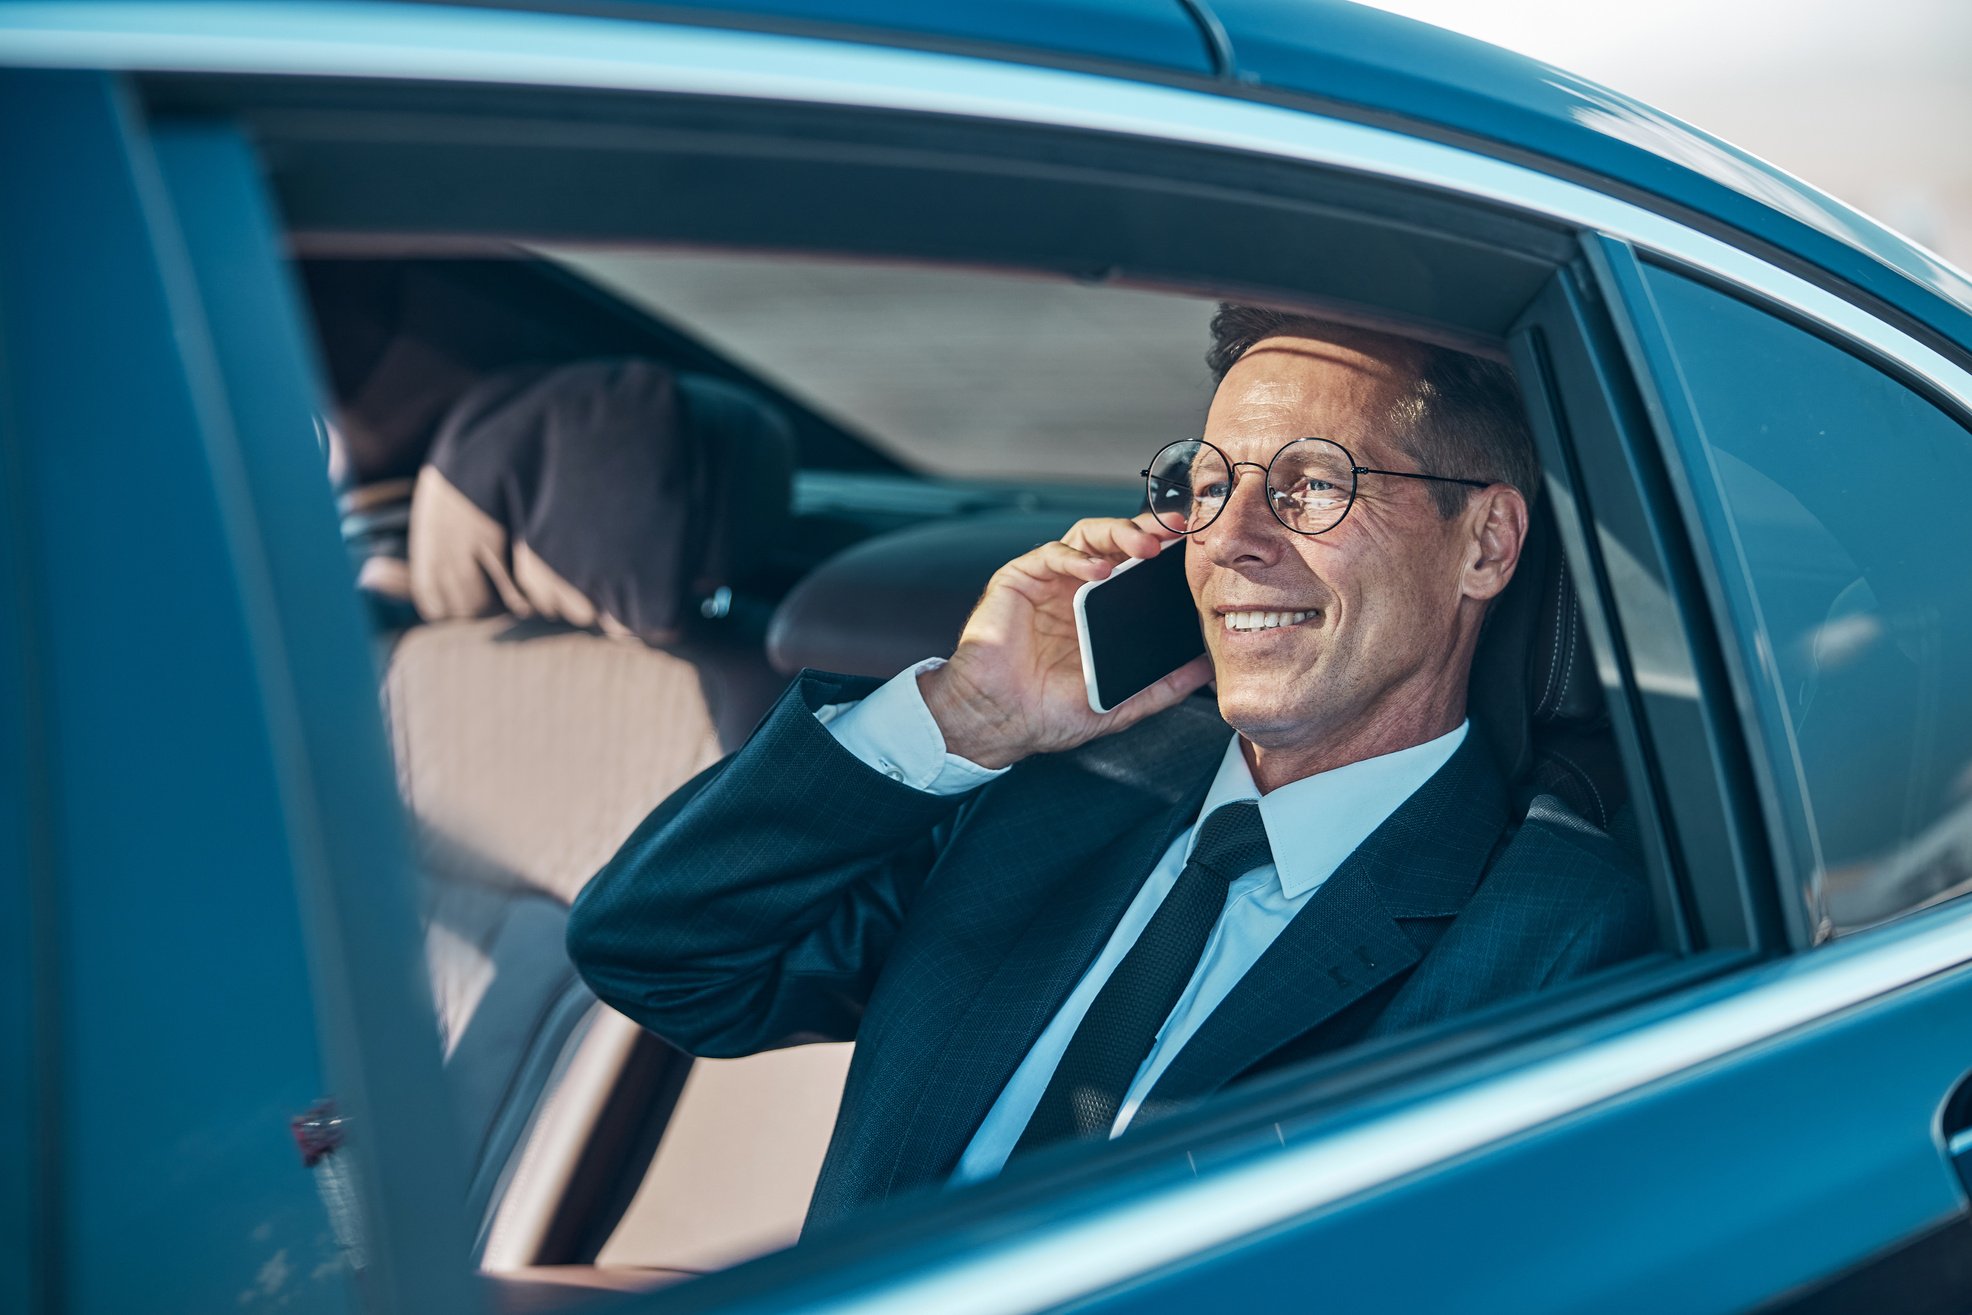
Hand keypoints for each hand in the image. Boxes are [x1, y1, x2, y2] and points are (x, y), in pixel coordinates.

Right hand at [918, 513, 1214, 768]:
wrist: (998, 722)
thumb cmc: (1048, 714)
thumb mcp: (1119, 703)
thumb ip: (1162, 686)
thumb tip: (1206, 670)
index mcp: (1102, 612)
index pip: (1139, 568)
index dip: (1167, 554)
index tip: (1197, 549)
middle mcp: (1077, 589)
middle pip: (1118, 542)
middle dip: (1150, 530)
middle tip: (1178, 531)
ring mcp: (1049, 581)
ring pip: (1089, 537)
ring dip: (1120, 533)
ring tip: (1146, 546)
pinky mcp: (1020, 578)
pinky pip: (1053, 555)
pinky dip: (1078, 557)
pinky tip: (1098, 570)